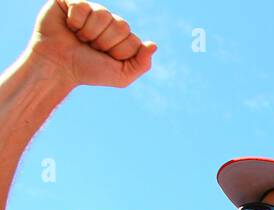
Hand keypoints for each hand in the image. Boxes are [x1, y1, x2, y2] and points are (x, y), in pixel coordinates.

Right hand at [27, 1, 155, 88]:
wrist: (58, 66)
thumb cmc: (88, 71)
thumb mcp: (121, 76)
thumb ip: (142, 64)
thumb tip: (154, 44)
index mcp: (122, 37)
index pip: (133, 39)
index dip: (118, 52)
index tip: (104, 57)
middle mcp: (108, 21)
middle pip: (121, 25)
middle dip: (105, 42)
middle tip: (91, 47)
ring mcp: (91, 10)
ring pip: (102, 15)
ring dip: (89, 33)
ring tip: (80, 38)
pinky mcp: (71, 1)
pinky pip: (82, 5)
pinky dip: (75, 21)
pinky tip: (69, 27)